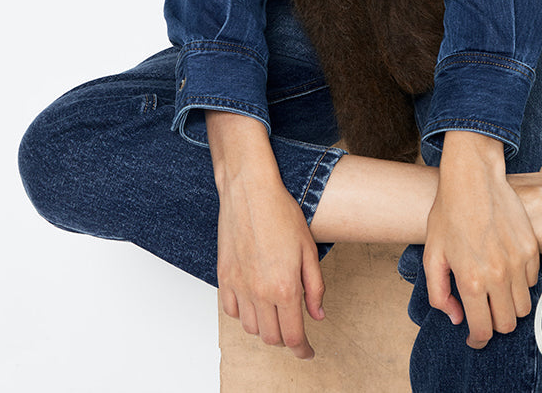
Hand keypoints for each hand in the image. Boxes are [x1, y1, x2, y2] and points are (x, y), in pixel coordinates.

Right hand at [207, 111, 325, 358]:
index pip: (293, 337)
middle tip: (295, 328)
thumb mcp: (308, 248)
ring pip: (250, 328)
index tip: (308, 352)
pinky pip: (231, 311)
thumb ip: (314, 286)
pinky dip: (243, 314)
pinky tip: (254, 300)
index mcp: (284, 287)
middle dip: (286, 338)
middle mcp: (259, 292)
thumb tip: (317, 315)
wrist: (250, 191)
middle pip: (272, 337)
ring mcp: (239, 285)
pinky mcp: (224, 276)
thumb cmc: (281, 213)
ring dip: (264, 327)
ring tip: (275, 313)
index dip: (303, 350)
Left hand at [423, 131, 539, 349]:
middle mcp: (499, 275)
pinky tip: (505, 270)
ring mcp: (518, 262)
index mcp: (472, 280)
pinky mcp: (530, 249)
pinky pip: (532, 282)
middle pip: (508, 324)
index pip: (483, 330)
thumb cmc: (450, 211)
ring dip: (510, 306)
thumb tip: (455, 316)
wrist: (473, 179)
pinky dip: (521, 284)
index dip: (477, 340)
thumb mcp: (432, 254)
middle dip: (494, 324)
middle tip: (484, 312)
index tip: (474, 337)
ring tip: (495, 292)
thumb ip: (439, 293)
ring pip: (524, 307)